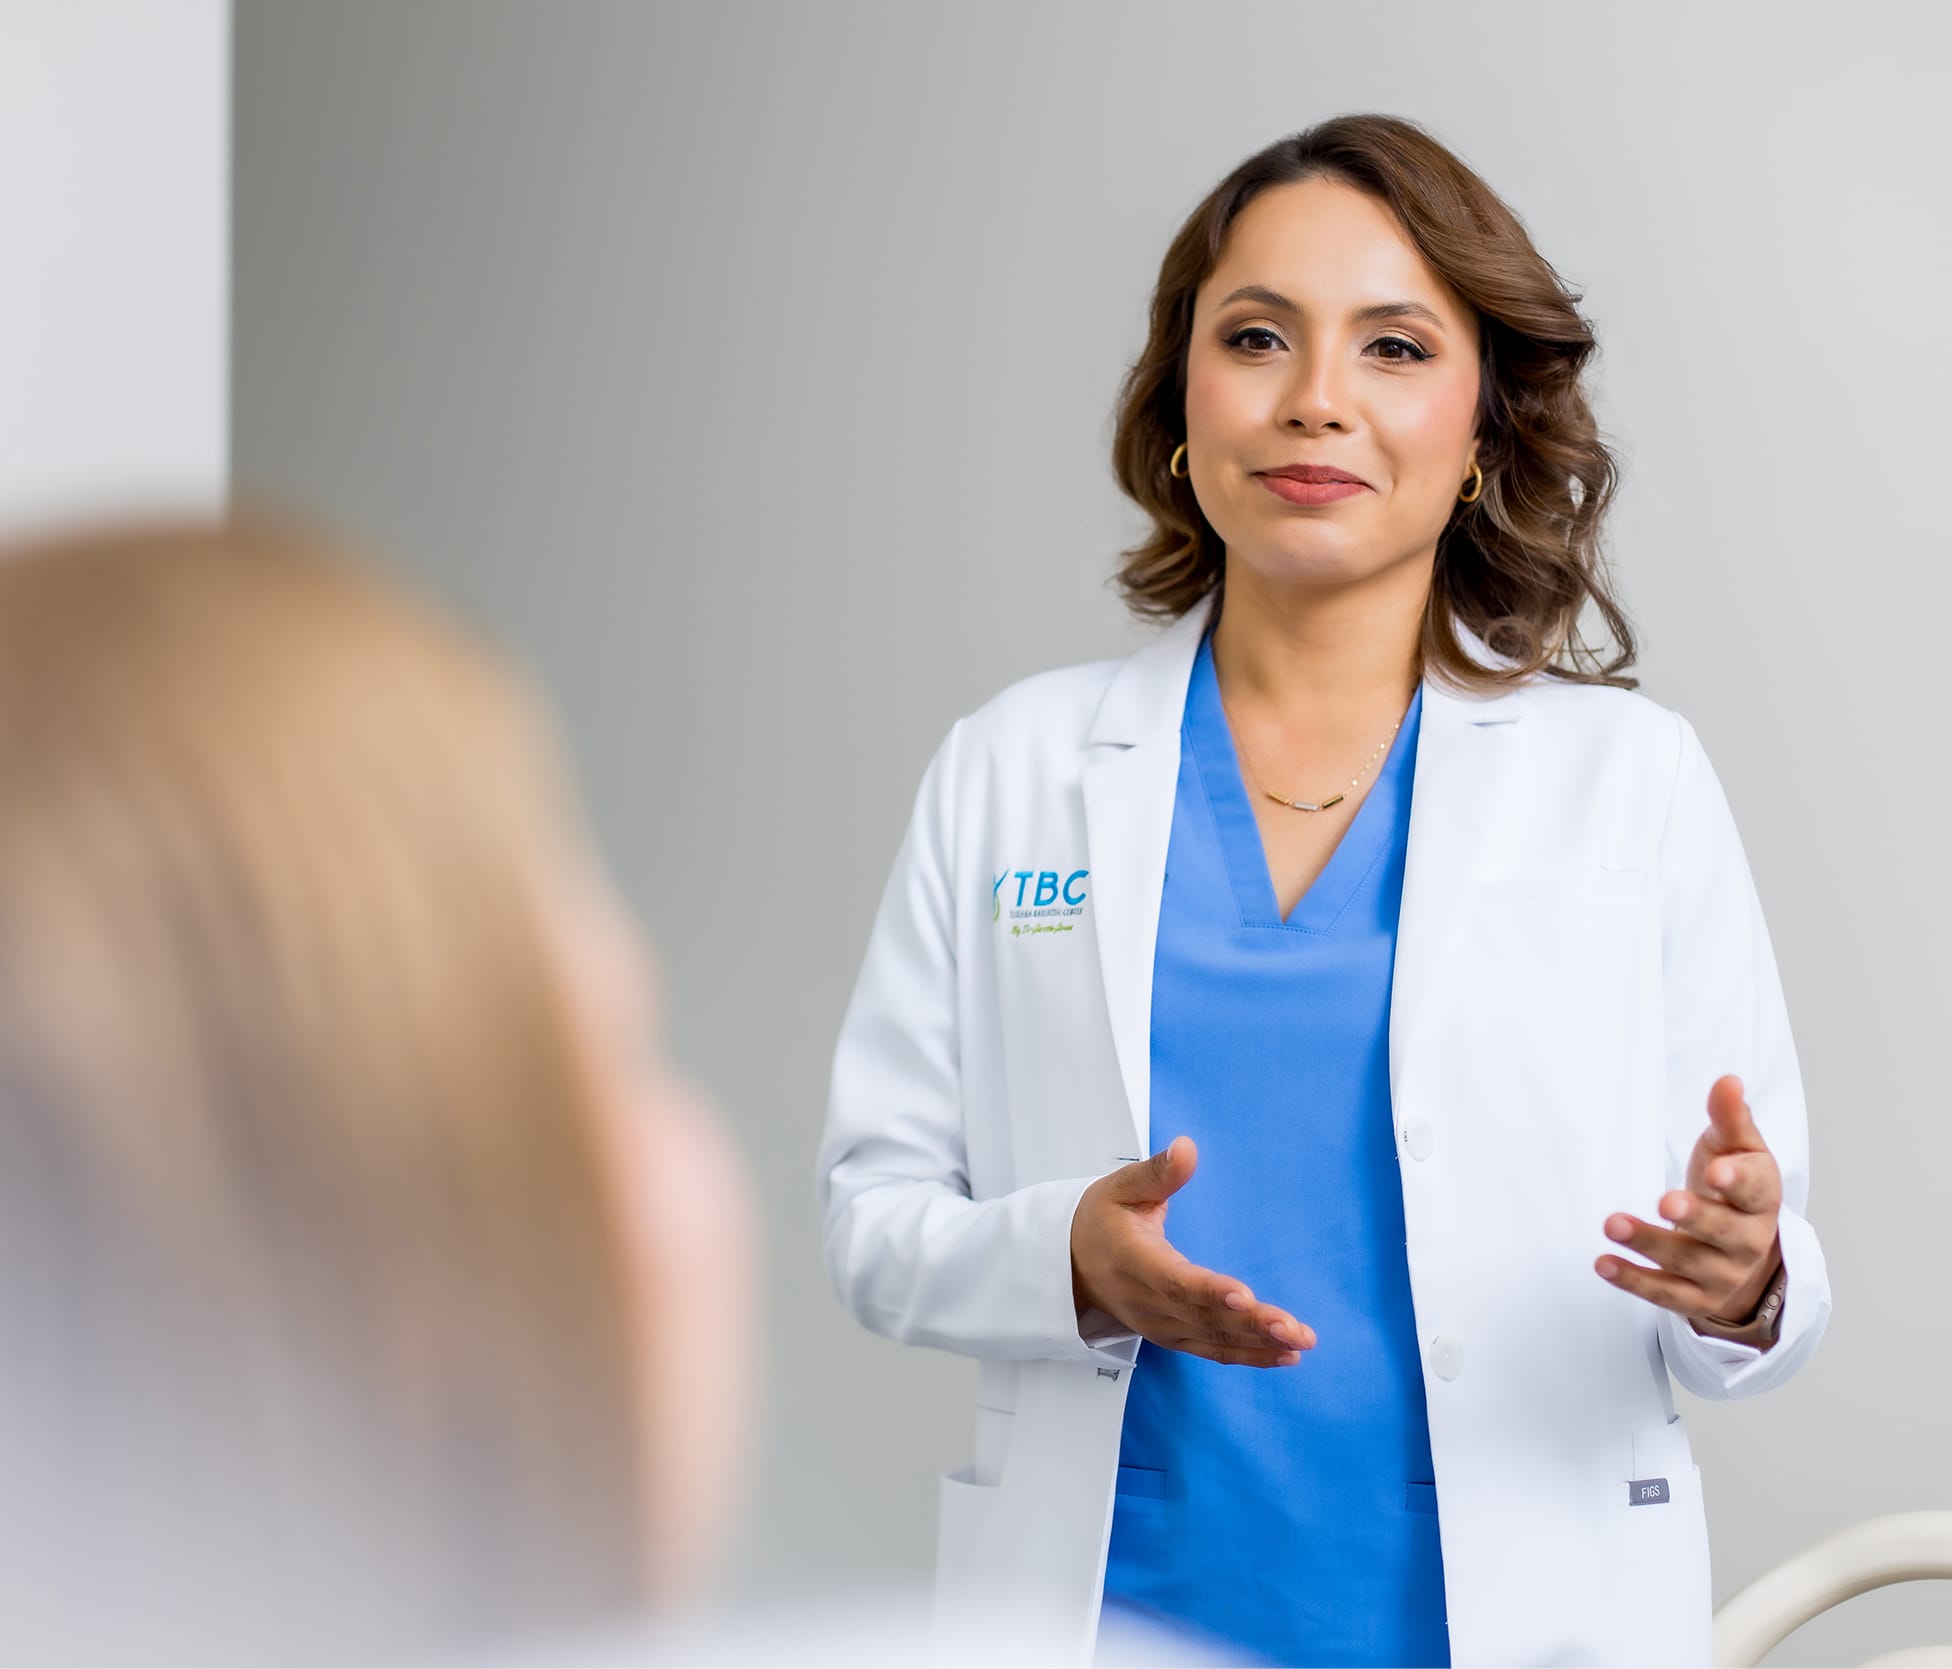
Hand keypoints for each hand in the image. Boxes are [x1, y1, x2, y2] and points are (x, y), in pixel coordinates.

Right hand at [1070, 1136, 1312, 1366]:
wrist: (1072, 1263)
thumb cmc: (1101, 1218)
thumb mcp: (1122, 1186)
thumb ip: (1159, 1172)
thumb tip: (1188, 1148)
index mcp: (1133, 1261)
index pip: (1175, 1281)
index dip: (1210, 1292)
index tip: (1245, 1296)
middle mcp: (1147, 1302)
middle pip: (1203, 1317)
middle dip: (1250, 1325)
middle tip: (1294, 1328)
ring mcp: (1160, 1325)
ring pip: (1213, 1339)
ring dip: (1258, 1344)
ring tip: (1300, 1341)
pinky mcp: (1173, 1336)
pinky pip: (1213, 1351)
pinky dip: (1249, 1356)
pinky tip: (1285, 1354)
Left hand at [1595, 1073, 1783, 1326]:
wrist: (1742, 1249)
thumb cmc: (1733, 1186)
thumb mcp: (1736, 1150)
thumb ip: (1729, 1118)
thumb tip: (1727, 1081)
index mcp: (1762, 1199)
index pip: (1757, 1191)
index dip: (1738, 1182)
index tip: (1717, 1171)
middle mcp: (1749, 1241)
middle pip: (1725, 1232)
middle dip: (1695, 1217)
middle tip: (1664, 1201)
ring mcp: (1724, 1274)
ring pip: (1688, 1263)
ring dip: (1649, 1244)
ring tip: (1612, 1223)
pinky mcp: (1696, 1298)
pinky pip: (1666, 1294)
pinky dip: (1633, 1281)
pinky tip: (1602, 1262)